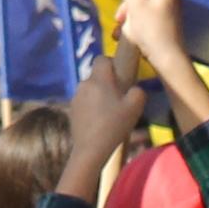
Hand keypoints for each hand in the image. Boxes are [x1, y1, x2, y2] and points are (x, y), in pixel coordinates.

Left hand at [63, 49, 150, 188]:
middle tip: (118, 98)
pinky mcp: (71, 110)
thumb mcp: (135, 107)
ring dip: (98, 95)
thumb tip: (133, 88)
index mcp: (99, 79)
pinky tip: (99, 121)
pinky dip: (91, 107)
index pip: (102, 58)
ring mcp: (75, 97)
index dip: (112, 64)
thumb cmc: (114, 125)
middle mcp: (84, 83)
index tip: (120, 77)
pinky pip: (84, 102)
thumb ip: (138, 91)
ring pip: (90, 89)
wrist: (91, 149)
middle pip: (96, 75)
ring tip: (109, 113)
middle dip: (106, 82)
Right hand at [116, 0, 189, 76]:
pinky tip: (125, 37)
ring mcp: (166, 12)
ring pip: (141, 8)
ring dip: (128, 19)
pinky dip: (134, 26)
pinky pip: (145, 20)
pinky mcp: (163, 25)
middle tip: (118, 18)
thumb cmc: (151, 30)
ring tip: (119, 33)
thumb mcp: (136, 6)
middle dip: (127, 6)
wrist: (167, 59)